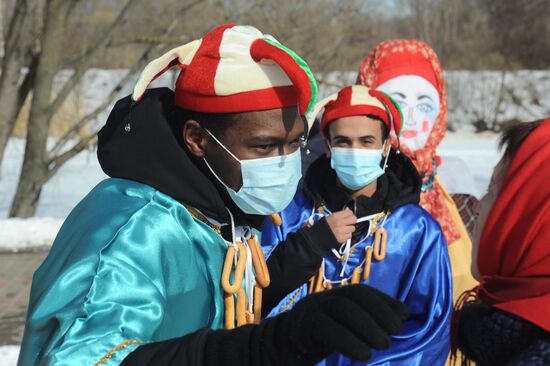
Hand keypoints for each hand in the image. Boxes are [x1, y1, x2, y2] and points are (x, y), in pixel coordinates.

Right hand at [264, 284, 408, 364]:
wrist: (274, 350)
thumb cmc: (312, 342)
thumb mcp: (340, 330)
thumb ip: (360, 326)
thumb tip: (394, 324)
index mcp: (332, 297)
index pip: (361, 291)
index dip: (384, 300)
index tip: (404, 314)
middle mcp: (322, 298)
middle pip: (354, 295)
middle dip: (380, 310)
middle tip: (396, 331)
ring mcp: (310, 310)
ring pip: (342, 307)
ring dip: (368, 325)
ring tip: (384, 344)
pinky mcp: (301, 327)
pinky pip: (328, 329)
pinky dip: (350, 341)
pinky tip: (364, 355)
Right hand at [325, 208, 356, 242]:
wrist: (318, 237)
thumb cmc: (324, 226)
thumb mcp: (330, 217)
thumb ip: (340, 214)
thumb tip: (348, 210)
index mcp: (336, 216)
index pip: (350, 212)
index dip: (350, 214)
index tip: (348, 216)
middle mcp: (339, 223)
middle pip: (354, 219)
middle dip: (352, 221)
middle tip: (348, 223)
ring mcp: (341, 231)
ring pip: (353, 228)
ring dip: (349, 229)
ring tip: (344, 229)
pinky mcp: (342, 238)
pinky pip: (350, 235)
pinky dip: (347, 235)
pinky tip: (342, 234)